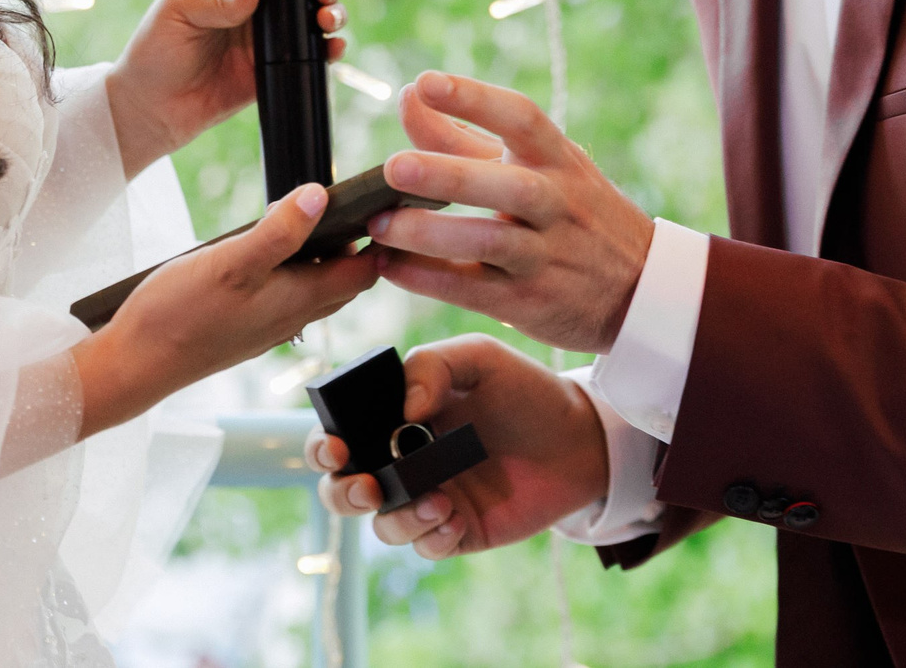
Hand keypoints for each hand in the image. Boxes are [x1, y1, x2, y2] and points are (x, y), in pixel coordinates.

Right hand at [74, 182, 376, 436]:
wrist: (136, 364)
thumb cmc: (178, 315)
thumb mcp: (230, 261)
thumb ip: (278, 232)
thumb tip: (319, 196)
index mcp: (300, 300)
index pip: (363, 271)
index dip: (381, 240)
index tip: (387, 205)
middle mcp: (292, 317)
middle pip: (344, 280)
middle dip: (357, 244)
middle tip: (353, 203)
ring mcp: (268, 324)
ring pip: (314, 287)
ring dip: (320, 255)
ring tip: (306, 215)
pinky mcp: (245, 326)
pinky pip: (285, 294)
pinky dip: (291, 268)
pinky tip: (266, 249)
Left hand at [103, 0, 349, 176]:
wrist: (150, 110)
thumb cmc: (153, 53)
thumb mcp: (176, 12)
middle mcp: (253, 9)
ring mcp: (265, 41)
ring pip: (312, 19)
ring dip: (331, 13)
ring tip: (328, 18)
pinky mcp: (272, 72)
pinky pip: (309, 58)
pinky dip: (328, 51)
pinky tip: (332, 47)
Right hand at [306, 335, 608, 558]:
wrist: (580, 438)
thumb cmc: (524, 390)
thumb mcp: (479, 359)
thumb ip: (432, 366)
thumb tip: (404, 409)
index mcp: (395, 418)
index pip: (341, 434)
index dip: (325, 445)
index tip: (339, 448)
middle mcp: (404, 461)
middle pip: (344, 489)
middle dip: (342, 493)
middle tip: (368, 486)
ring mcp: (430, 497)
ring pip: (383, 524)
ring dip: (398, 519)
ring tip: (438, 501)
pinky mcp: (459, 530)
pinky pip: (426, 547)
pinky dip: (431, 537)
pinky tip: (455, 518)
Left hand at [366, 72, 654, 353]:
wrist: (640, 289)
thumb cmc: (572, 212)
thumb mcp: (536, 166)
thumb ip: (462, 136)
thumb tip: (407, 95)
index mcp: (558, 160)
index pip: (522, 118)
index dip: (474, 99)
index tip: (426, 82)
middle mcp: (557, 204)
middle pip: (507, 186)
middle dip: (449, 176)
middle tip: (393, 167)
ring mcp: (546, 255)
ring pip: (489, 243)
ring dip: (430, 234)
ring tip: (379, 225)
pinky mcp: (529, 302)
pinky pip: (474, 289)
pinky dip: (428, 279)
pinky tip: (390, 266)